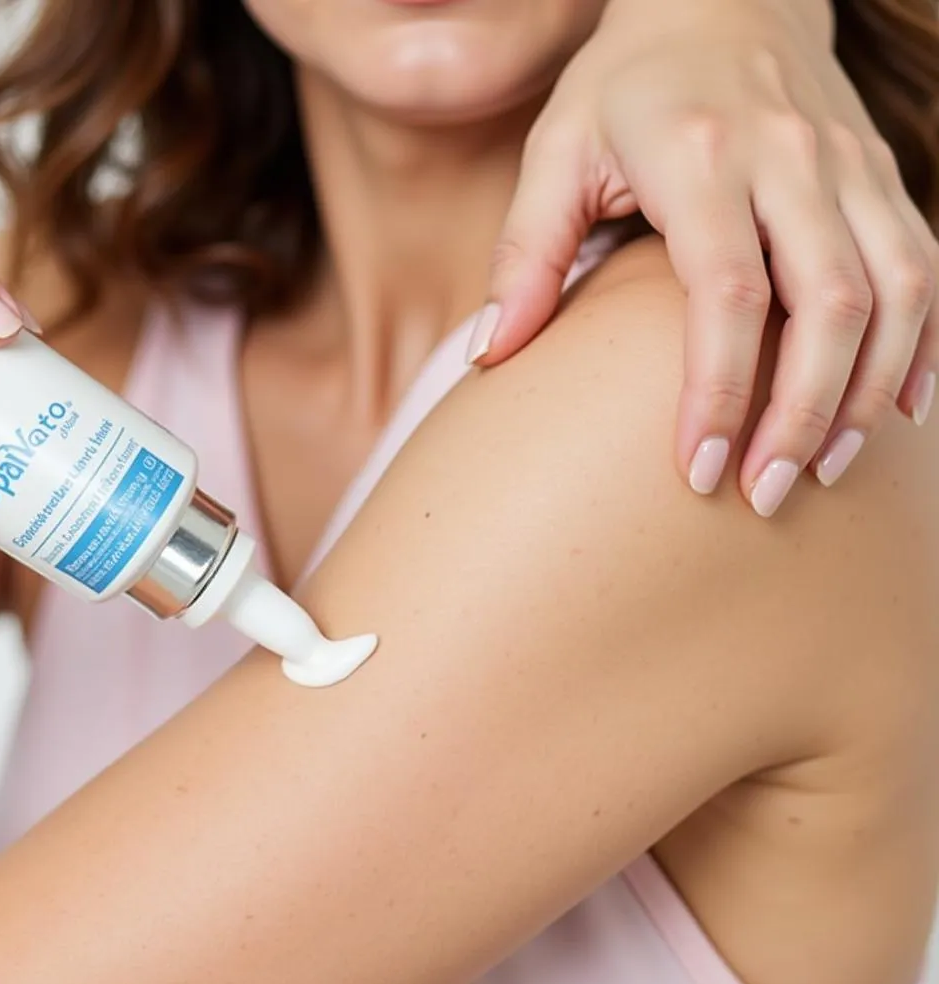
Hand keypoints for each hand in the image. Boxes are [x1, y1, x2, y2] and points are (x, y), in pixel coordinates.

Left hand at [470, 0, 938, 515]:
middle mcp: (793, 158)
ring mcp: (851, 163)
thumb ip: (527, 251)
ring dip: (867, 392)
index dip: (721, 392)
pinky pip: (926, 264)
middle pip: (831, 304)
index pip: (727, 294)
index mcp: (702, 156)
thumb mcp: (555, 150)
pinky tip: (896, 409)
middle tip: (765, 496)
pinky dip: (921, 343)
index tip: (699, 471)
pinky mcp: (881, 172)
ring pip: (898, 290)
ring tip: (826, 471)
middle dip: (804, 414)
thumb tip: (493, 354)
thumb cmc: (624, 83)